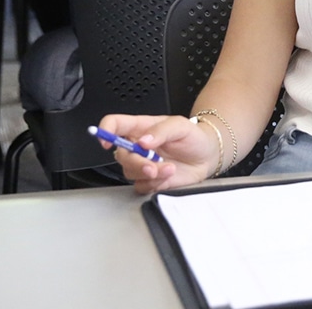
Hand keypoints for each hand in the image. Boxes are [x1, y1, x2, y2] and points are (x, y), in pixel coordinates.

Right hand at [98, 114, 220, 192]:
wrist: (207, 156)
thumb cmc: (192, 136)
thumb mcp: (180, 125)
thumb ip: (161, 131)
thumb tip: (143, 141)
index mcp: (140, 128)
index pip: (114, 124)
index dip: (105, 131)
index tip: (106, 141)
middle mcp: (136, 146)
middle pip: (120, 155)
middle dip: (136, 163)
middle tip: (153, 166)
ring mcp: (142, 164)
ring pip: (130, 172)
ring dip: (150, 173)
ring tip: (170, 168)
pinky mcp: (149, 180)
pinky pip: (141, 186)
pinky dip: (155, 183)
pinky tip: (168, 175)